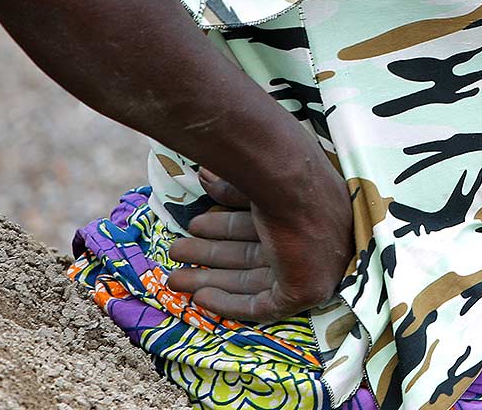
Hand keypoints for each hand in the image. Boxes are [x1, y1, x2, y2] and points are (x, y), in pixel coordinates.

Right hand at [166, 166, 353, 322]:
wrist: (294, 184)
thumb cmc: (278, 175)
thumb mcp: (253, 184)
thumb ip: (232, 188)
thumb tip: (204, 175)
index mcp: (302, 209)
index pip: (258, 226)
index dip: (224, 227)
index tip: (194, 227)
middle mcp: (306, 240)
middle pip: (249, 254)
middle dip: (210, 254)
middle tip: (176, 252)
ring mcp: (308, 268)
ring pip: (249, 280)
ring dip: (211, 280)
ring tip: (174, 278)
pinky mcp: (302, 293)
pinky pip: (260, 306)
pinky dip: (229, 302)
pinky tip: (200, 296)